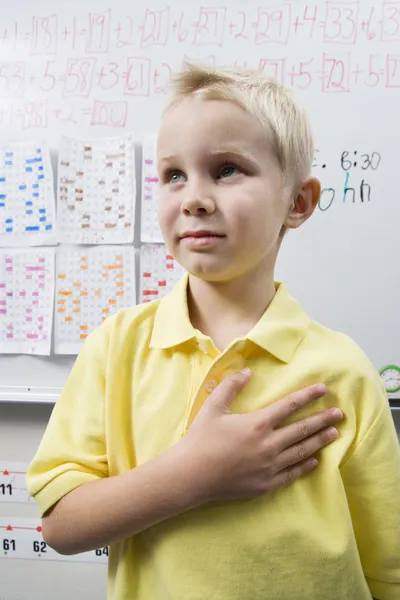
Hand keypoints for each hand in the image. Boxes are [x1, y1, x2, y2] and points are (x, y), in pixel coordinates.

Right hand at [181, 368, 342, 502]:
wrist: (191, 475)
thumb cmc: (201, 439)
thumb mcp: (213, 407)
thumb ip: (230, 386)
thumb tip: (247, 371)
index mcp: (257, 423)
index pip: (289, 406)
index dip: (308, 396)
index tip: (324, 389)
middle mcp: (268, 444)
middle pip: (302, 429)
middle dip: (322, 419)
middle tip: (340, 413)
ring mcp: (269, 466)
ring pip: (301, 451)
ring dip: (319, 441)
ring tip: (334, 433)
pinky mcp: (266, 484)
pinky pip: (292, 473)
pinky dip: (305, 466)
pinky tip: (314, 461)